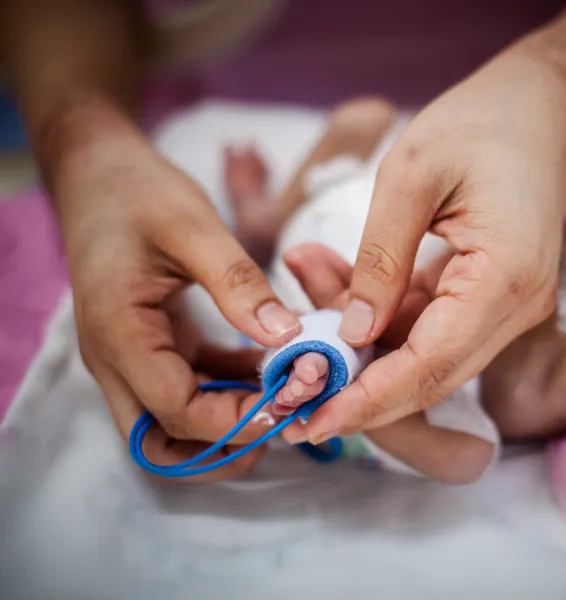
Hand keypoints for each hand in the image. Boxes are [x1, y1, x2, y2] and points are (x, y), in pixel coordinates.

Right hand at [58, 127, 299, 480]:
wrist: (98, 175)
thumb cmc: (137, 194)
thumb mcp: (193, 227)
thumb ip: (238, 282)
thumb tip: (287, 337)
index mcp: (120, 334)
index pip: (175, 410)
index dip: (233, 419)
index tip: (287, 403)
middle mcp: (119, 358)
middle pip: (163, 440)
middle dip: (222, 447)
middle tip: (281, 423)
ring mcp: (133, 355)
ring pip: (173, 422)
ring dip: (225, 423)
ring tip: (281, 402)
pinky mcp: (152, 343)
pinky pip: (187, 385)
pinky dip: (225, 388)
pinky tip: (266, 367)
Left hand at [287, 41, 565, 443]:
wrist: (534, 105)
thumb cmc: (478, 125)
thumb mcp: (410, 176)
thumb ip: (380, 259)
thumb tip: (354, 332)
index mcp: (503, 280)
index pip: (429, 366)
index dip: (369, 401)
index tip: (313, 421)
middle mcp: (510, 308)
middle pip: (428, 377)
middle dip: (358, 395)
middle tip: (294, 402)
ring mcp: (499, 306)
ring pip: (419, 354)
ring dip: (357, 344)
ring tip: (304, 289)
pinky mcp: (481, 296)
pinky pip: (422, 325)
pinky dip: (374, 315)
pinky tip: (330, 277)